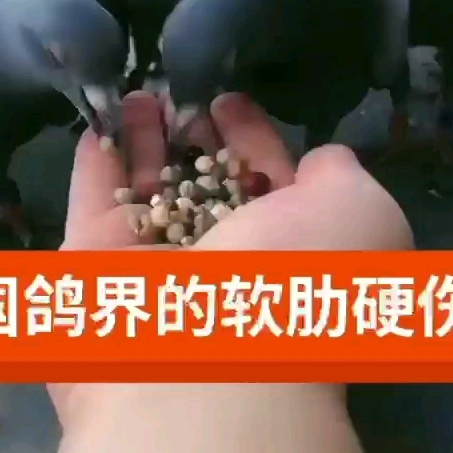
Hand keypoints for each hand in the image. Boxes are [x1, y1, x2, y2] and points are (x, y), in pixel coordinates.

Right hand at [61, 89, 412, 252]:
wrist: (208, 366)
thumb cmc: (298, 281)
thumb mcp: (359, 211)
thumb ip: (340, 176)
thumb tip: (317, 162)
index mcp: (290, 256)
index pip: (269, 187)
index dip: (254, 139)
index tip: (229, 99)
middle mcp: (224, 266)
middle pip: (206, 186)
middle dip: (195, 137)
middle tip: (180, 86)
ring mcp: (157, 269)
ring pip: (148, 191)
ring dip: (144, 139)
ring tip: (139, 89)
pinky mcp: (92, 269)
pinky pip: (93, 203)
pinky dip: (94, 164)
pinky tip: (96, 124)